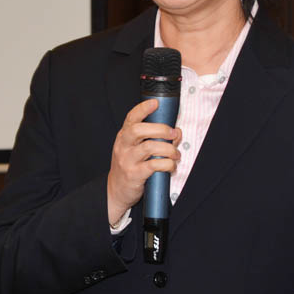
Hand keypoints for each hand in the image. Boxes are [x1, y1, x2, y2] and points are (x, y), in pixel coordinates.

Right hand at [106, 98, 181, 224]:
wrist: (116, 190)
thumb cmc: (130, 166)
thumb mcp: (136, 149)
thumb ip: (156, 139)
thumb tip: (177, 132)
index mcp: (124, 136)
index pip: (131, 118)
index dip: (143, 109)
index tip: (155, 103)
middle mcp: (123, 146)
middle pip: (139, 130)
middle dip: (160, 129)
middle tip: (173, 133)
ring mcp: (127, 160)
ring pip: (149, 147)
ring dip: (168, 149)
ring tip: (176, 154)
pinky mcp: (134, 174)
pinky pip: (154, 166)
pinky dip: (167, 164)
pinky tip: (171, 166)